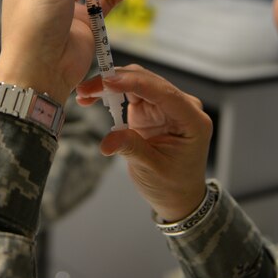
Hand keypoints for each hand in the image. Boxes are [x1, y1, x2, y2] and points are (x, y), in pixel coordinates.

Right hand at [77, 65, 212, 221]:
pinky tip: (94, 97)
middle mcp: (182, 107)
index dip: (135, 83)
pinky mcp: (152, 108)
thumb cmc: (172, 185)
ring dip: (111, 84)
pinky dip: (112, 92)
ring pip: (137, 81)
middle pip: (148, 81)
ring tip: (85, 93)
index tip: (108, 82)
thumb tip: (107, 141)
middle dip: (116, 80)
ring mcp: (166, 105)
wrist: (178, 196)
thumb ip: (131, 149)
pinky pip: (131, 92)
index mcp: (192, 120)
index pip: (164, 93)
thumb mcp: (152, 169)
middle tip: (86, 89)